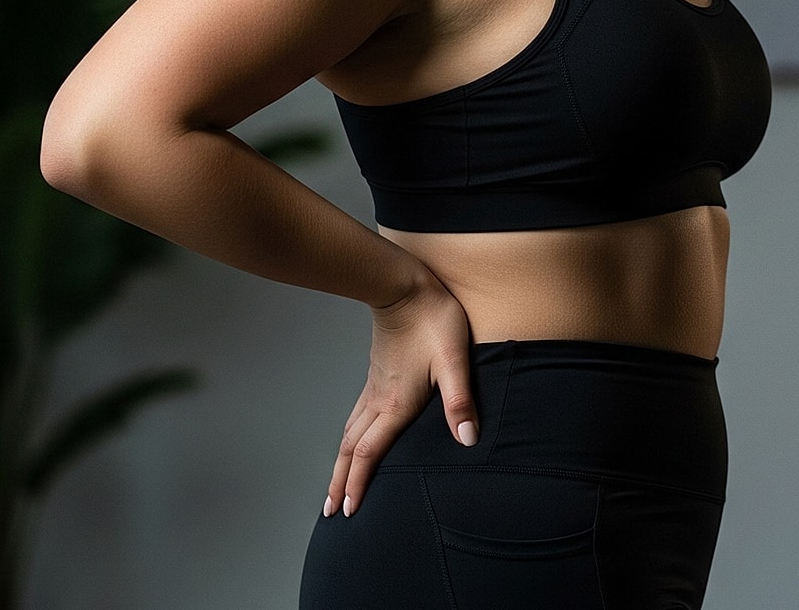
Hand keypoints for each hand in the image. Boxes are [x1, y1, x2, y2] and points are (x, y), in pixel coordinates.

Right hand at [325, 271, 477, 517]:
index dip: (359, 483)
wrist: (405, 286)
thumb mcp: (454, 360)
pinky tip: (352, 442)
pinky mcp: (376, 377)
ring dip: (341, 463)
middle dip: (341, 482)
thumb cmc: (433, 320)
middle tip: (331, 511)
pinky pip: (355, 417)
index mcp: (395, 403)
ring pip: (349, 434)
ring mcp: (373, 388)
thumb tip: (468, 440)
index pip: (370, 452)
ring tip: (334, 486)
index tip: (348, 510)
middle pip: (352, 450)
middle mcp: (378, 400)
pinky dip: (348, 440)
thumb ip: (459, 402)